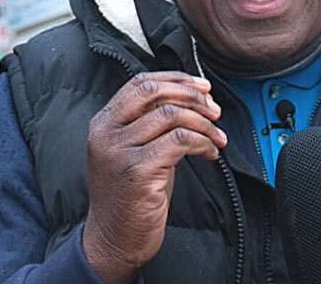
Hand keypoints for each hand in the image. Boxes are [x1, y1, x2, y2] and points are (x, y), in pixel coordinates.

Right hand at [82, 71, 227, 283]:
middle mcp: (107, 133)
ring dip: (204, 124)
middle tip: (214, 109)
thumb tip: (189, 100)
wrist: (113, 240)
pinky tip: (210, 153)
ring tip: (217, 137)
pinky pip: (181, 141)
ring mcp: (119, 151)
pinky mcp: (138, 170)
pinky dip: (203, 143)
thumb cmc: (128, 198)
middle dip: (192, 96)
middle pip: (154, 92)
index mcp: (103, 123)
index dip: (176, 79)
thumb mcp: (132, 152)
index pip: (140, 83)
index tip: (203, 87)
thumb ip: (149, 124)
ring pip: (172, 115)